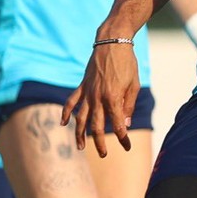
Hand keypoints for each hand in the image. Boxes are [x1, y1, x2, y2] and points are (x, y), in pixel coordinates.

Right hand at [62, 43, 139, 157]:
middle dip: (100, 143)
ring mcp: (88, 92)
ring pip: (80, 118)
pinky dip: (65, 112)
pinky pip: (71, 101)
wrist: (113, 42)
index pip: (117, 125)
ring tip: (80, 147)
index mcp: (113, 98)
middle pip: (96, 126)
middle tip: (104, 155)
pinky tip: (63, 123)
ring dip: (80, 134)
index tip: (126, 147)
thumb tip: (125, 124)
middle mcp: (98, 97)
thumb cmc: (127, 63)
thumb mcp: (134, 85)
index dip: (122, 138)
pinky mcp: (82, 85)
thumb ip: (129, 106)